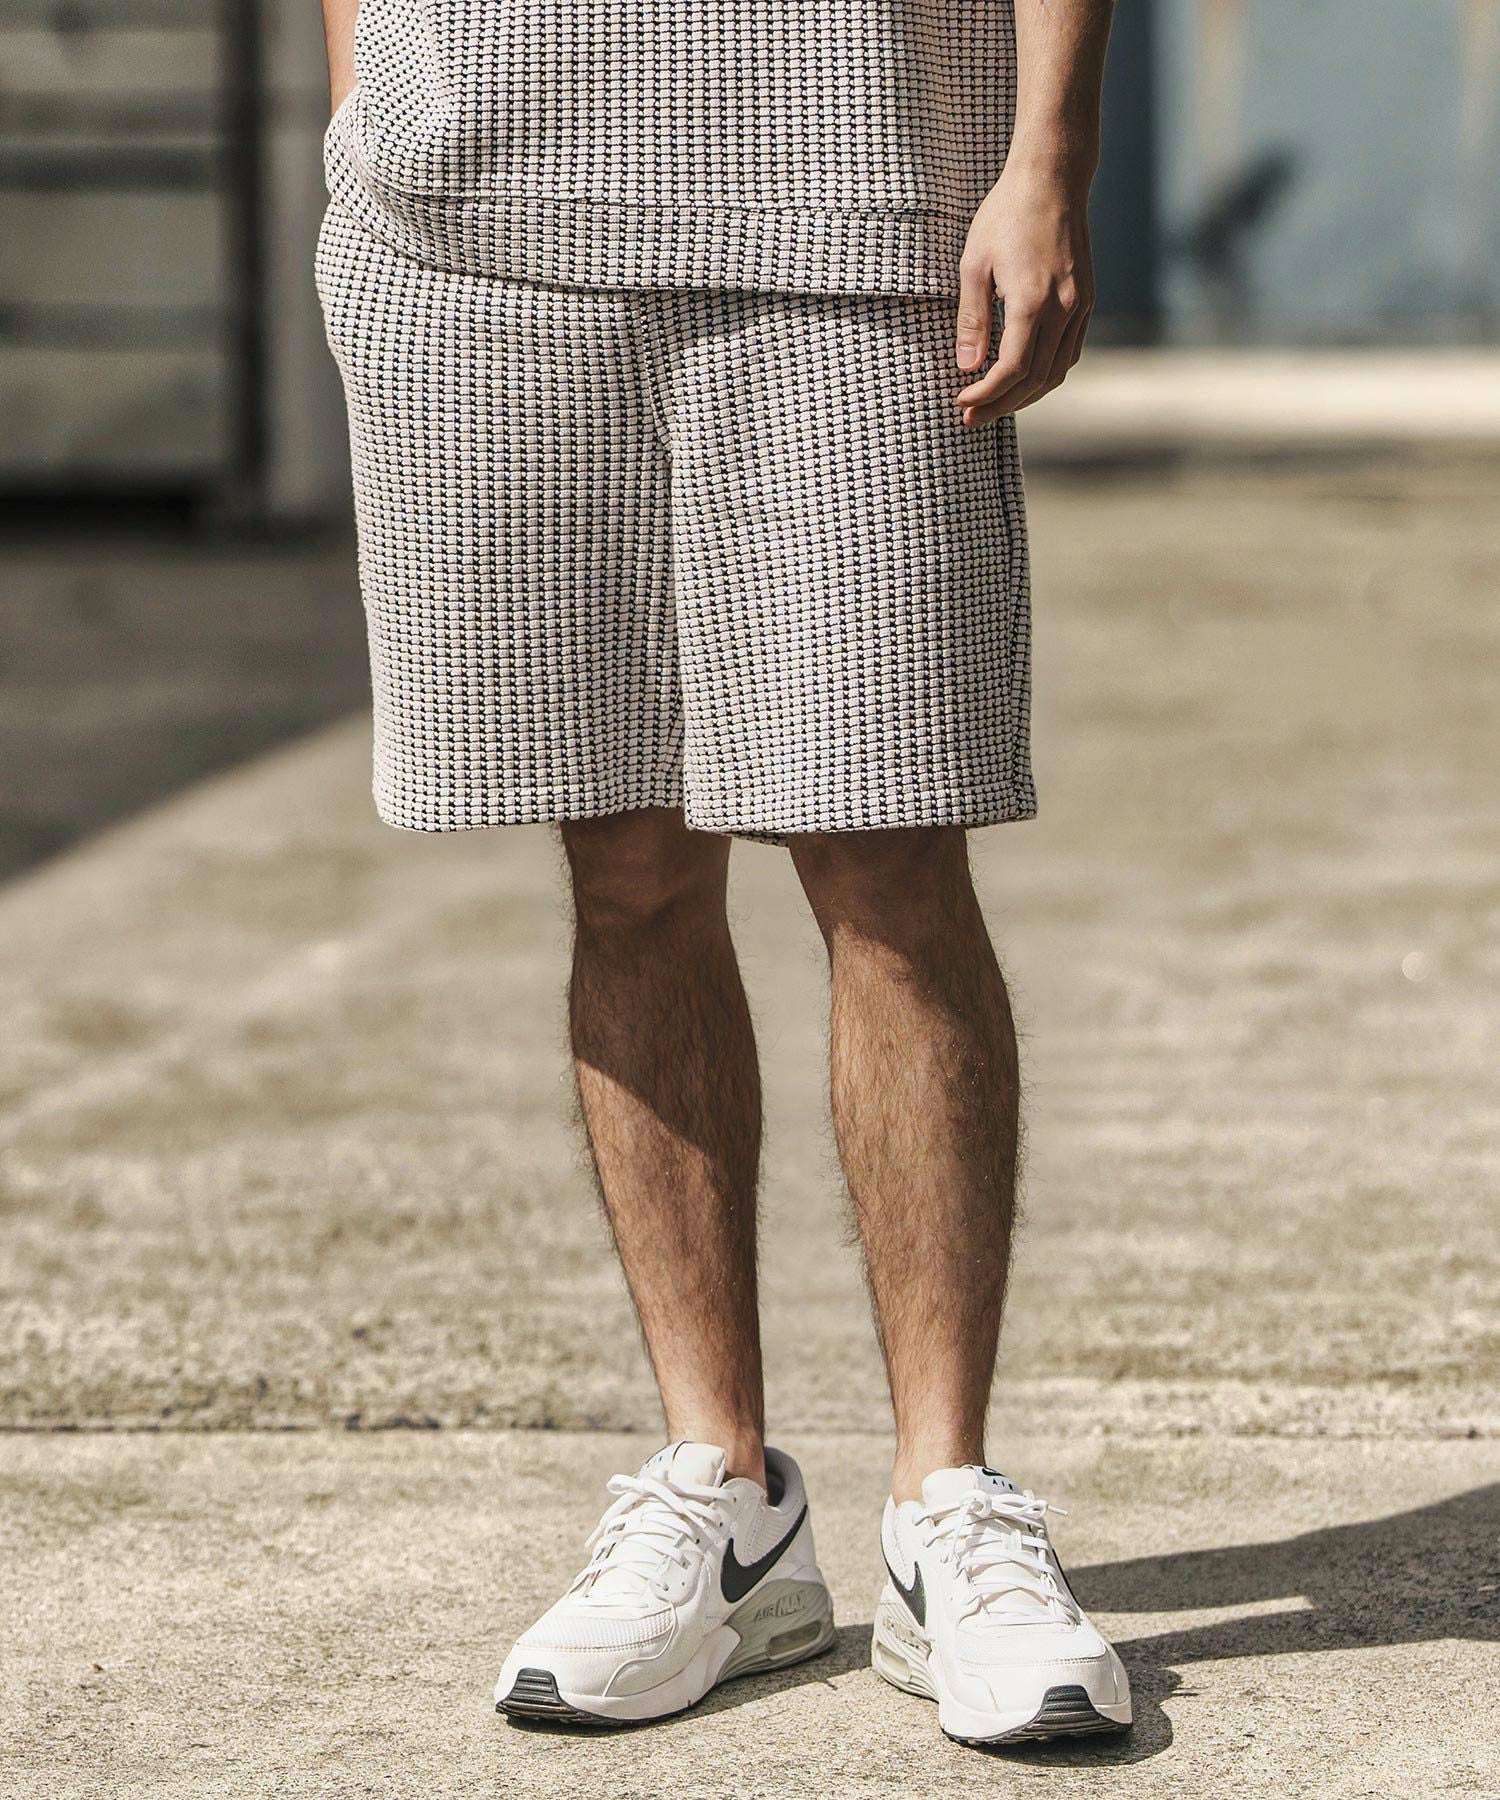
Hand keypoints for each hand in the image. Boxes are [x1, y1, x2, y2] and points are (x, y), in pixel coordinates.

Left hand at [953, 157, 1095, 426]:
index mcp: (1033, 302)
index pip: (1011, 370)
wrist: (1053, 179)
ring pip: (1056, 372)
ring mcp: (1081, 307)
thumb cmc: (1007, 214)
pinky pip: (1069, 353)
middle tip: (970, 419)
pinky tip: (1022, 381)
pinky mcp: (1087, 301)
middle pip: (1035, 380)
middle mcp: (1064, 310)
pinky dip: (1045, 375)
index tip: (961, 402)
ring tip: (994, 406)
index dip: (985, 394)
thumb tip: (967, 366)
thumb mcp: (974, 264)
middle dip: (1000, 405)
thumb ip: (973, 319)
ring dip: (1024, 397)